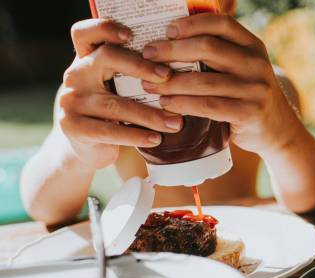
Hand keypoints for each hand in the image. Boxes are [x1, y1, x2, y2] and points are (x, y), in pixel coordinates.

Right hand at [58, 19, 183, 169]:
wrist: (86, 148)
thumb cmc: (112, 113)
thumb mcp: (118, 89)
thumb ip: (134, 76)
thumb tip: (179, 72)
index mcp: (87, 59)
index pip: (86, 33)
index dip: (105, 28)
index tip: (131, 35)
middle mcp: (75, 75)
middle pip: (107, 58)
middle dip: (141, 66)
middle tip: (168, 77)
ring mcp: (71, 101)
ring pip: (116, 104)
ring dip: (150, 115)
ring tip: (175, 123)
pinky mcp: (73, 127)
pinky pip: (110, 131)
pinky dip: (136, 135)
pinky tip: (156, 139)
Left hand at [140, 14, 300, 155]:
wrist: (277, 130)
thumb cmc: (247, 96)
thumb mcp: (242, 69)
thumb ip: (220, 55)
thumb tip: (171, 39)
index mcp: (253, 46)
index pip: (221, 24)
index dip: (191, 24)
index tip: (167, 30)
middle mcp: (256, 64)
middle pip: (208, 48)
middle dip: (172, 51)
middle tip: (148, 56)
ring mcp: (255, 89)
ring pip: (203, 80)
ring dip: (171, 82)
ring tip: (149, 85)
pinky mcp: (249, 113)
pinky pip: (208, 106)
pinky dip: (183, 104)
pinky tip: (166, 104)